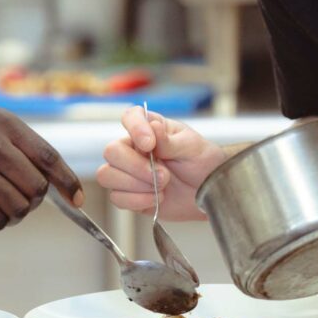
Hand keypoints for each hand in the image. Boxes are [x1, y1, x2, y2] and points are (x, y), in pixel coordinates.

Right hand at [0, 108, 83, 231]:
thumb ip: (18, 146)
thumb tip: (57, 183)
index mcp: (2, 123)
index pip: (48, 157)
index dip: (68, 182)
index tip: (77, 200)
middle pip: (37, 189)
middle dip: (31, 201)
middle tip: (13, 197)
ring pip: (19, 208)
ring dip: (12, 214)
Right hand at [96, 106, 226, 219]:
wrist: (210, 193)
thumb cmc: (203, 163)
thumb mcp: (192, 147)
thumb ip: (168, 140)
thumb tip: (153, 126)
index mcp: (149, 128)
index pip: (129, 117)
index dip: (134, 129)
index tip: (149, 144)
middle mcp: (133, 148)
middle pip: (111, 151)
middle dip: (136, 167)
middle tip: (164, 175)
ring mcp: (128, 172)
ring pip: (107, 175)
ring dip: (135, 185)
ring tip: (162, 187)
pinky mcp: (129, 195)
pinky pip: (116, 198)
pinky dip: (137, 200)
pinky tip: (157, 198)